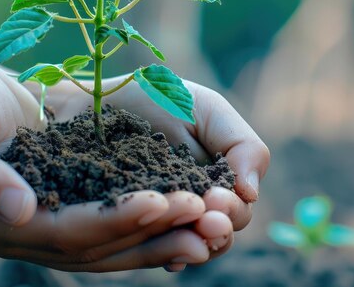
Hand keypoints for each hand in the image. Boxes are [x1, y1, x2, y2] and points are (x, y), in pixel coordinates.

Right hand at [0, 45, 229, 270]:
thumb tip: (20, 210)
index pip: (68, 231)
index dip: (115, 219)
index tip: (161, 201)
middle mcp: (29, 234)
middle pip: (100, 246)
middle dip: (153, 233)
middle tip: (204, 218)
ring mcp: (49, 224)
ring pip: (113, 244)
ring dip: (161, 237)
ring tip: (208, 228)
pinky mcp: (67, 206)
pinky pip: (113, 224)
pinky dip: (148, 224)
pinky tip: (183, 214)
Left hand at [46, 75, 270, 248]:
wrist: (100, 98)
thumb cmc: (158, 97)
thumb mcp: (208, 111)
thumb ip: (242, 145)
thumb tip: (253, 192)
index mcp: (218, 177)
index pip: (239, 207)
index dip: (233, 208)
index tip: (217, 199)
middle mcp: (197, 200)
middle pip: (221, 230)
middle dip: (219, 227)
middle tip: (207, 220)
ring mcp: (166, 215)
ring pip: (193, 245)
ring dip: (197, 244)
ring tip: (189, 239)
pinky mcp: (136, 223)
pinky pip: (156, 248)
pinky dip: (167, 253)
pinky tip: (168, 256)